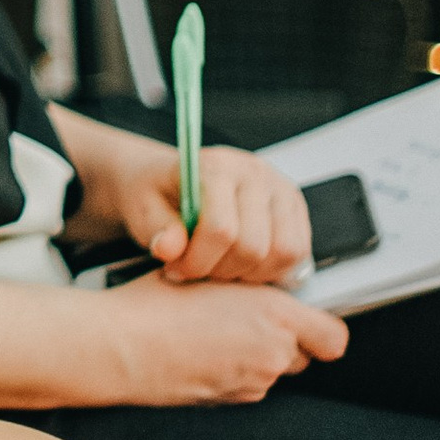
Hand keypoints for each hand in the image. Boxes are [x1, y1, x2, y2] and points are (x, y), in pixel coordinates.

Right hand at [96, 273, 346, 403]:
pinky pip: (249, 384)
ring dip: (257, 355)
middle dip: (284, 339)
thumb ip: (250, 286)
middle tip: (247, 319)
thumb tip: (263, 287)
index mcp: (274, 314)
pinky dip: (235, 371)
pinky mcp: (232, 401)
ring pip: (274, 369)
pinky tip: (204, 354)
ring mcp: (253, 382)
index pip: (334, 337)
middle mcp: (272, 353)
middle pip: (303, 354)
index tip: (306, 318)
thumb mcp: (209, 274)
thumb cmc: (155, 304)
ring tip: (216, 334)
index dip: (322, 328)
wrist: (119, 346)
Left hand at [134, 142, 312, 285]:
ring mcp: (280, 188)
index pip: (221, 229)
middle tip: (195, 270)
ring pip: (282, 253)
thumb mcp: (142, 208)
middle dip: (220, 271)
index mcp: (216, 165)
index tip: (175, 269)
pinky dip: (269, 270)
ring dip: (248, 274)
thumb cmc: (156, 194)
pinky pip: (297, 254)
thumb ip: (157, 228)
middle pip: (253, 246)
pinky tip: (239, 265)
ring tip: (217, 267)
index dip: (197, 261)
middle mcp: (255, 172)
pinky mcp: (295, 208)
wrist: (170, 180)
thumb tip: (170, 249)